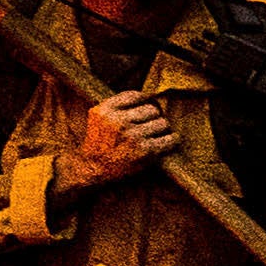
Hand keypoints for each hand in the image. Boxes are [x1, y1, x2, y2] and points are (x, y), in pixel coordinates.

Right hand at [61, 94, 179, 192]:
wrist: (94, 169)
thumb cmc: (99, 143)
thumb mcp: (98, 118)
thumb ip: (116, 105)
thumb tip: (148, 96)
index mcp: (105, 111)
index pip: (135, 96)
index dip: (144, 100)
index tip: (146, 106)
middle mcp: (119, 121)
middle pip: (152, 109)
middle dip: (152, 117)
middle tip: (148, 126)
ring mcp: (133, 136)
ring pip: (163, 123)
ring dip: (161, 129)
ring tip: (155, 135)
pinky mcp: (146, 151)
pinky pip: (170, 139)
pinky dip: (171, 140)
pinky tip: (167, 141)